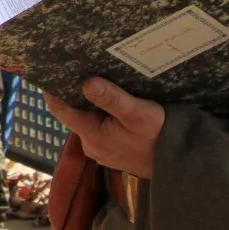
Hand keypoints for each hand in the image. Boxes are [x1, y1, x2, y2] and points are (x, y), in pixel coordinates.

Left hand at [46, 77, 164, 178]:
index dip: (53, 89)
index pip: (61, 110)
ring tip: (96, 79)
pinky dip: (102, 114)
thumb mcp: (137, 113)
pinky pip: (99, 127)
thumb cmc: (159, 136)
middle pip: (74, 113)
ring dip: (90, 103)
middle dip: (75, 93)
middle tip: (78, 67)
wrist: (179, 161)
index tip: (49, 69)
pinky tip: (111, 100)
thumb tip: (86, 83)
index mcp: (91, 135)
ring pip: (87, 120)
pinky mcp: (111, 150)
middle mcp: (90, 144)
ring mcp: (100, 149)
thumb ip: (111, 98)